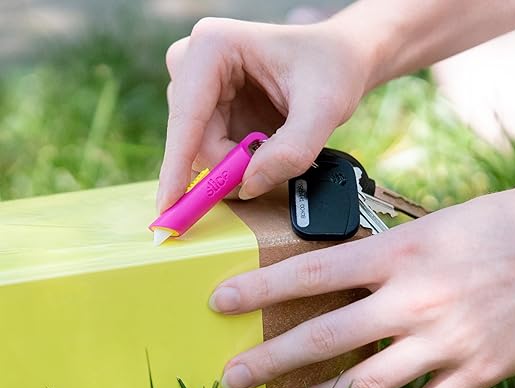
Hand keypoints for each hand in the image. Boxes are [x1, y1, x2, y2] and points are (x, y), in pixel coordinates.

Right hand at [156, 17, 370, 211]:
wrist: (339, 59)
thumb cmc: (332, 69)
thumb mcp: (325, 107)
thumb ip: (292, 150)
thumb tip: (249, 185)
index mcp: (213, 47)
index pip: (186, 116)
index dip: (175, 164)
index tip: (167, 205)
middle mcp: (195, 65)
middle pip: (192, 139)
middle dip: (226, 166)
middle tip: (265, 170)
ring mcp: (200, 89)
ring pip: (200, 150)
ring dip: (234, 165)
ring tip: (274, 145)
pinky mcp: (210, 110)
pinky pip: (211, 152)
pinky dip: (235, 164)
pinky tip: (261, 149)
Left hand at [209, 189, 514, 387]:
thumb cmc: (493, 227)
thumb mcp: (427, 226)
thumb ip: (379, 255)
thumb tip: (332, 275)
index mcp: (398, 254)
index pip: (310, 274)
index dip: (260, 290)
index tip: (221, 302)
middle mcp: (414, 301)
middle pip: (325, 338)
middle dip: (271, 360)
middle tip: (233, 377)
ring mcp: (445, 342)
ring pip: (366, 384)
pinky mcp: (476, 371)